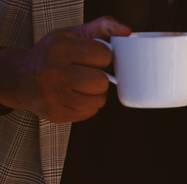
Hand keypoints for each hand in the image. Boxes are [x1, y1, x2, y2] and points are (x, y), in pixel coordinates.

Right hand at [0, 17, 130, 121]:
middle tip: (86, 73)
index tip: (92, 57)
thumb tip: (126, 31)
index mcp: (59, 48)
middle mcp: (54, 72)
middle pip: (101, 82)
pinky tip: (74, 96)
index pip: (103, 55)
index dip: (102, 57)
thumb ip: (101, 28)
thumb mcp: (71, 34)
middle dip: (99, 78)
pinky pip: (90, 112)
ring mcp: (54, 96)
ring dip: (95, 94)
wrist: (21, 77)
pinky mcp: (57, 114)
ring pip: (99, 100)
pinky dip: (87, 105)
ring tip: (81, 85)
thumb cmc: (52, 54)